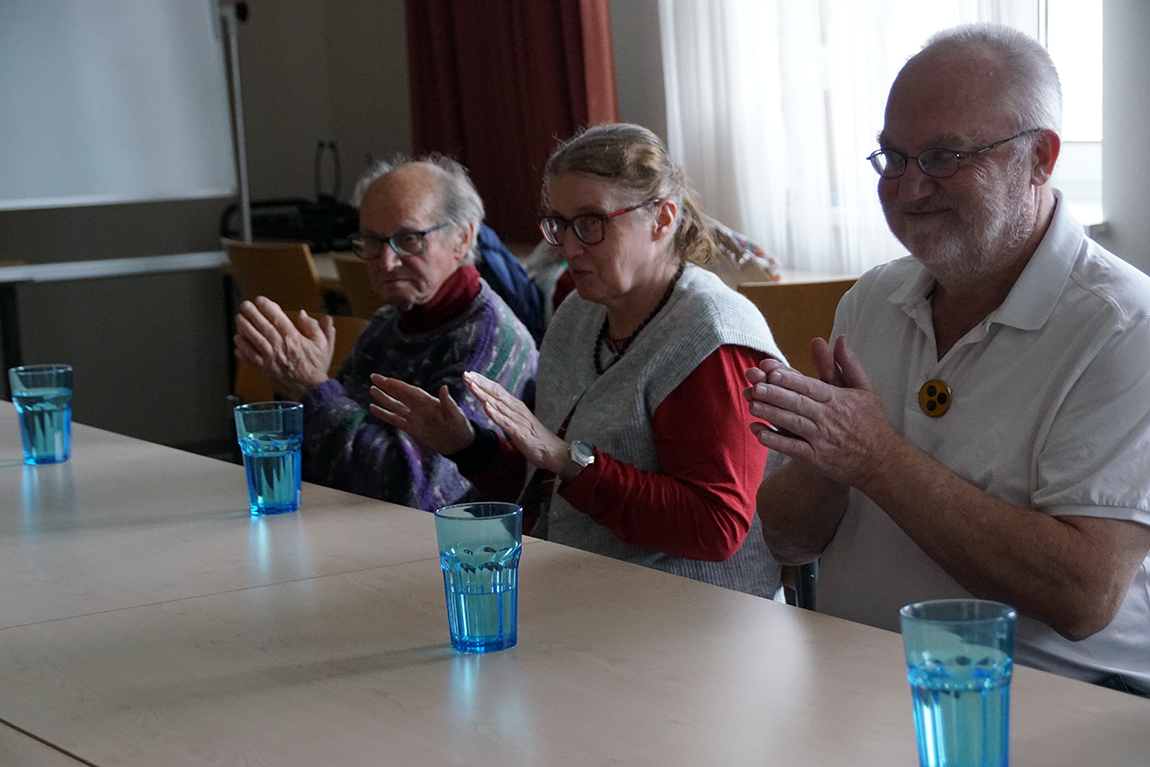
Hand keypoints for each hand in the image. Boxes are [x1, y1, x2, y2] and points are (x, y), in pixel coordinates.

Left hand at [233, 296, 335, 399]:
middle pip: (261, 326)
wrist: (310, 390)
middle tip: (245, 305)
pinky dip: (242, 348)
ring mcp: (268, 359)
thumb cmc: (316, 367)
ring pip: (252, 339)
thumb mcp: (323, 345)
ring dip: (243, 327)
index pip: (277, 318)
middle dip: (251, 313)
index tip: (260, 300)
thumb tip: (303, 314)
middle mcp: (278, 347)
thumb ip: (315, 327)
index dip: (267, 307)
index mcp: (293, 338)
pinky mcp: (262, 370)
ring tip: (239, 319)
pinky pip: (248, 357)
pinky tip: (238, 340)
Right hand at [368, 376, 475, 455]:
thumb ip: (448, 402)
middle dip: (387, 386)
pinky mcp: (411, 428)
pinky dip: (384, 414)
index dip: (397, 385)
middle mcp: (419, 407)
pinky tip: (374, 409)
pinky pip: (395, 420)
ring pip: (395, 406)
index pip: (409, 391)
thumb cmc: (460, 426)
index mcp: (428, 401)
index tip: (385, 379)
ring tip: (372, 390)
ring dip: (384, 398)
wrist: (459, 443)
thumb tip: (444, 388)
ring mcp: (414, 417)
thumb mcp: (456, 414)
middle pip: (399, 394)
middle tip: (373, 377)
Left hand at [464, 371, 568, 473]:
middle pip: (496, 393)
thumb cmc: (537, 439)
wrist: (555, 453)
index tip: (469, 374)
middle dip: (480, 383)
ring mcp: (519, 420)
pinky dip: (496, 414)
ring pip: (498, 405)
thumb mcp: (518, 423)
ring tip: (472, 385)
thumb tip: (493, 407)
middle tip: (466, 374)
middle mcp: (517, 409)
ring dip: (484, 394)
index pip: (497, 390)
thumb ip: (506, 414)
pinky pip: (506, 422)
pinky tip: (486, 407)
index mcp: (516, 406)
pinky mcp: (521, 433)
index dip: (483, 382)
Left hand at [743, 336, 900, 489]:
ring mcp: (821, 439)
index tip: (772, 372)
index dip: (791, 380)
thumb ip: (849, 364)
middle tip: (755, 386)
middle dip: (775, 395)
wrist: (881, 461)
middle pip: (797, 404)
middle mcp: (827, 418)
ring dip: (771, 414)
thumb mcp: (865, 389)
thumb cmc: (871, 422)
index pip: (811, 387)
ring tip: (752, 404)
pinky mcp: (815, 458)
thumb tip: (840, 338)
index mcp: (837, 399)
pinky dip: (774, 441)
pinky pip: (791, 449)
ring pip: (792, 424)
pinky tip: (758, 432)